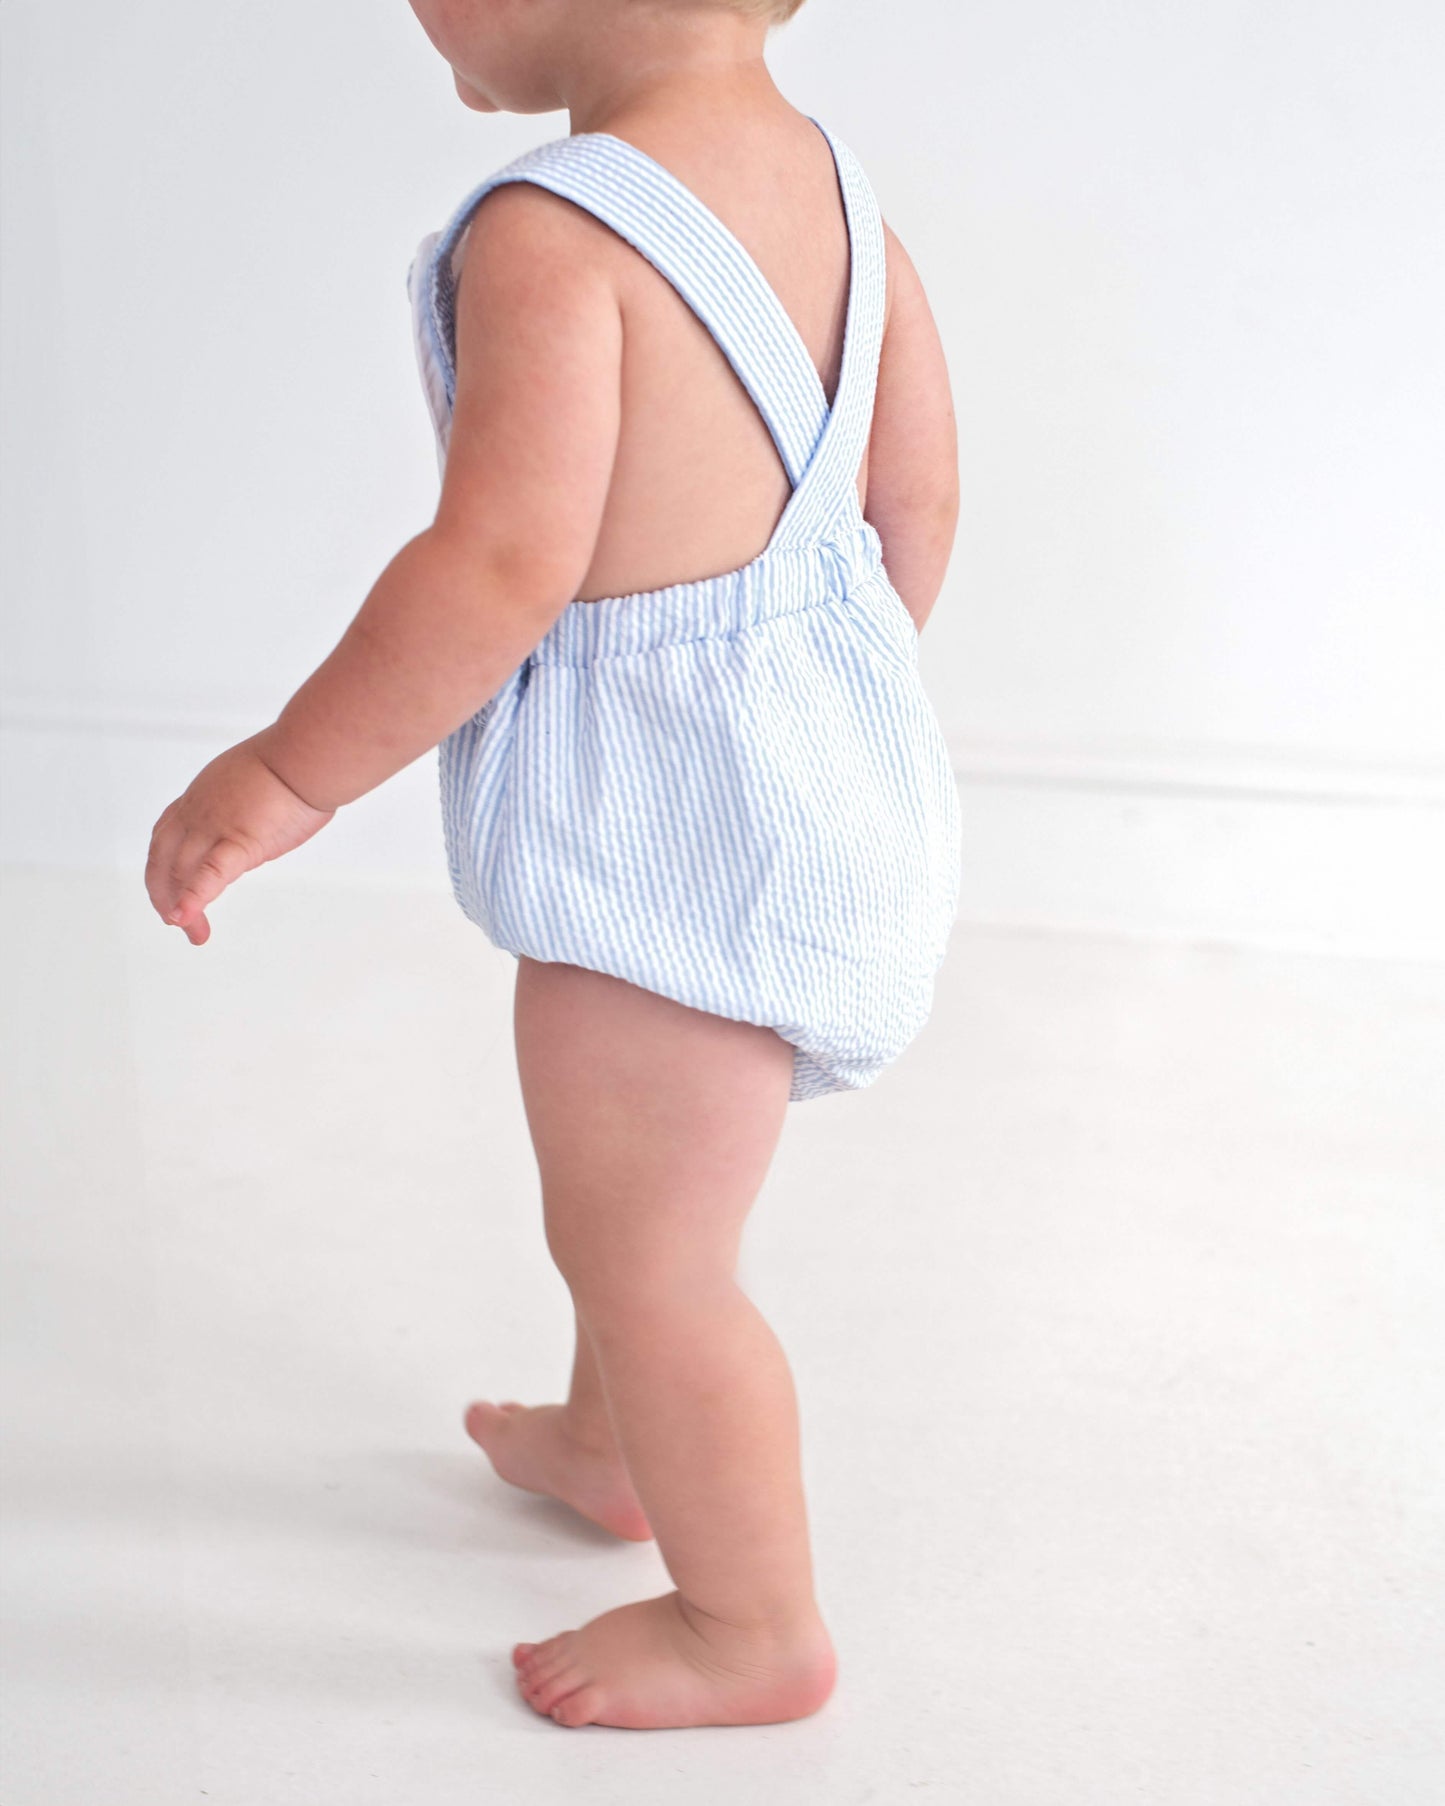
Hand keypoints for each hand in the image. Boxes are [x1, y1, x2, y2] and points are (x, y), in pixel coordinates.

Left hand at [145, 736, 334, 944]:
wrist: (309, 755)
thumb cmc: (297, 764)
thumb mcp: (253, 785)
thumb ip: (243, 810)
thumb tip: (254, 825)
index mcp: (201, 796)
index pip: (166, 836)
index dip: (162, 866)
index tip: (169, 889)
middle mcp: (198, 812)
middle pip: (164, 859)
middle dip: (165, 894)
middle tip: (176, 922)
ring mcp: (215, 826)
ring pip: (181, 872)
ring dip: (182, 908)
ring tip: (193, 933)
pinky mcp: (240, 841)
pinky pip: (209, 874)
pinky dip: (193, 899)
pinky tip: (185, 920)